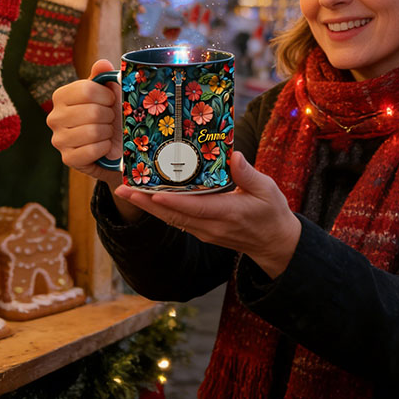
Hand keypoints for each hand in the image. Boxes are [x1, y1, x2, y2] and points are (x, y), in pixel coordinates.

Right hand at [47, 60, 141, 220]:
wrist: (116, 145)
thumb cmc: (110, 114)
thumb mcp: (109, 92)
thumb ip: (104, 76)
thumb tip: (102, 63)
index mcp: (61, 96)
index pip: (86, 89)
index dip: (107, 95)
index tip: (112, 100)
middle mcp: (54, 117)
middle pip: (91, 112)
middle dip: (109, 116)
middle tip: (110, 119)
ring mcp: (58, 139)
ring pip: (92, 132)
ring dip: (108, 132)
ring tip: (107, 132)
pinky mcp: (67, 159)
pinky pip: (91, 151)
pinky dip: (104, 148)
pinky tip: (105, 146)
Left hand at [116, 151, 301, 278]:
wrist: (274, 243)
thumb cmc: (272, 213)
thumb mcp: (267, 189)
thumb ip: (248, 174)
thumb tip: (234, 155)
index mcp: (229, 213)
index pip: (195, 208)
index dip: (172, 202)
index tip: (152, 193)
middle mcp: (212, 226)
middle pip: (174, 215)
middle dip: (147, 203)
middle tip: (124, 190)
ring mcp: (205, 231)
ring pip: (171, 219)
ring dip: (148, 207)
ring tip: (127, 192)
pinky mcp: (202, 231)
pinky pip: (177, 221)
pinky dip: (160, 210)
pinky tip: (148, 199)